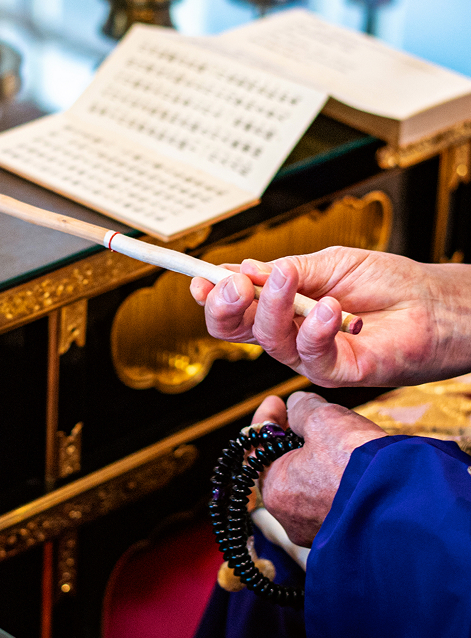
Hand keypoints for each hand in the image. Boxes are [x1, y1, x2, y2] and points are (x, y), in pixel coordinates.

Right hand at [190, 247, 470, 387]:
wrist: (437, 306)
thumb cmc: (389, 284)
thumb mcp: (330, 264)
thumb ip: (287, 271)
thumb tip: (244, 270)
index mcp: (281, 307)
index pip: (235, 307)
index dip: (212, 296)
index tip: (200, 279)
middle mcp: (288, 334)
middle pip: (236, 330)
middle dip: (224, 306)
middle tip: (232, 284)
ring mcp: (307, 356)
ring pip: (267, 339)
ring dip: (271, 306)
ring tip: (286, 277)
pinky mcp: (333, 372)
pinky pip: (308, 355)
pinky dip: (313, 328)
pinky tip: (329, 308)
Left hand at [251, 393, 385, 546]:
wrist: (409, 506)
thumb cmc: (358, 464)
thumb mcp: (324, 420)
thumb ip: (302, 408)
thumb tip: (296, 405)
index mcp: (275, 490)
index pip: (257, 448)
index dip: (266, 419)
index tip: (275, 401)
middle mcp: (290, 517)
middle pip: (283, 468)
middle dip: (292, 440)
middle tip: (303, 417)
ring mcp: (318, 530)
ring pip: (309, 486)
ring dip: (316, 461)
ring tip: (333, 437)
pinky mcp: (346, 534)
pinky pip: (332, 503)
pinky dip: (335, 482)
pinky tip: (350, 464)